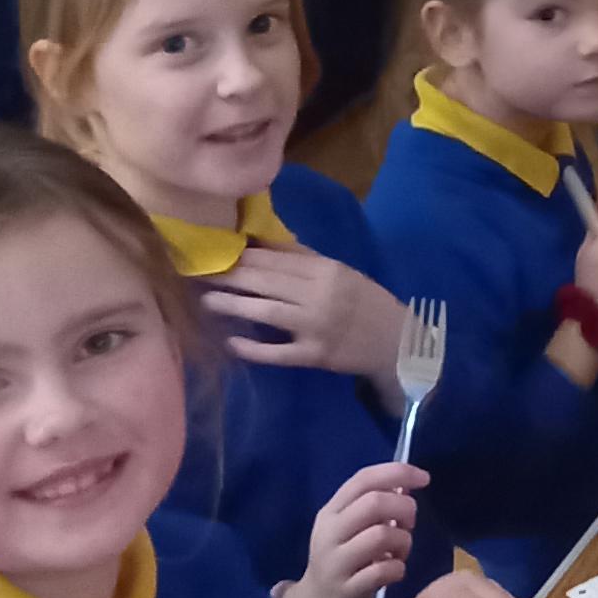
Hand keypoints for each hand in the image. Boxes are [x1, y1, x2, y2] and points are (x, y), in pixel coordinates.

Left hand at [203, 242, 407, 385]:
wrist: (397, 342)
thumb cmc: (366, 302)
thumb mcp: (341, 273)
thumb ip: (305, 259)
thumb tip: (265, 242)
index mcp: (327, 271)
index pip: (276, 260)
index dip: (242, 256)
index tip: (216, 253)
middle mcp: (320, 296)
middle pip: (266, 282)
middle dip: (230, 276)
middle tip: (200, 273)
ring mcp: (317, 327)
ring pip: (267, 312)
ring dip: (234, 305)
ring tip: (206, 301)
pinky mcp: (315, 355)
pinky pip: (279, 353)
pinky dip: (254, 348)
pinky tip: (232, 342)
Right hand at [282, 461, 421, 597]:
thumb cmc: (341, 562)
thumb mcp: (349, 530)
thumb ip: (373, 507)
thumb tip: (406, 485)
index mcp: (330, 512)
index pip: (363, 479)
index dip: (397, 472)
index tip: (425, 478)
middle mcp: (329, 533)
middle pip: (374, 502)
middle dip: (404, 508)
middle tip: (409, 523)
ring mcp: (335, 563)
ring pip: (381, 535)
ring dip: (403, 541)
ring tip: (401, 552)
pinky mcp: (346, 590)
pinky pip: (382, 571)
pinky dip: (397, 568)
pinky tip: (394, 572)